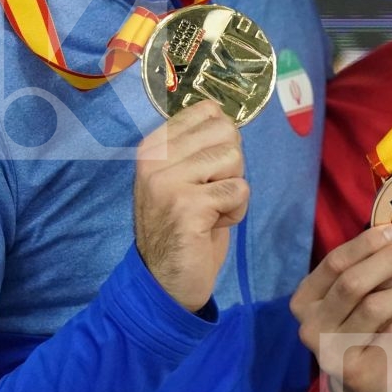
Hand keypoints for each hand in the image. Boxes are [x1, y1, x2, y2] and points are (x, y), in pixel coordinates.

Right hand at [134, 100, 248, 311]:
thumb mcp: (182, 176)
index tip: (204, 172)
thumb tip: (225, 116)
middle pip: (227, 133)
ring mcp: (168, 182)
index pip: (207, 111)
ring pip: (235, 160)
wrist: (164, 280)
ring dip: (233, 191)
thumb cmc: (181, 225)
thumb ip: (197, 146)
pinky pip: (239, 190)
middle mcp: (155, 159)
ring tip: (210, 211)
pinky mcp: (188, 206)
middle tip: (209, 195)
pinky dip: (235, 212)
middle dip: (231, 167)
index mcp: (153, 146)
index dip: (221, 142)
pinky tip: (212, 225)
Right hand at [290, 225, 391, 391]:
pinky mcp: (357, 369)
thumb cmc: (358, 330)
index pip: (334, 263)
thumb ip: (364, 273)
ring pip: (374, 308)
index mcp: (305, 300)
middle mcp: (311, 324)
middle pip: (352, 283)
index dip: (367, 244)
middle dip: (387, 261)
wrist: (362, 387)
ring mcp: (331, 349)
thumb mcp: (350, 302)